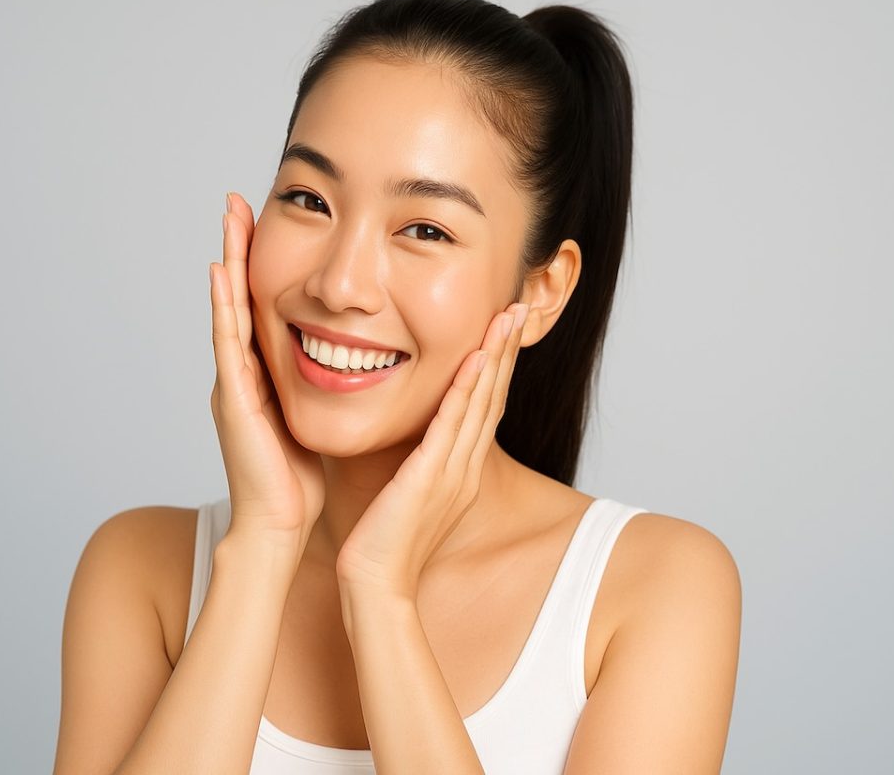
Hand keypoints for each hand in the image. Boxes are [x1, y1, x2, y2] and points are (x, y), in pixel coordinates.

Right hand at [209, 192, 324, 544]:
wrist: (278, 527)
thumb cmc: (299, 481)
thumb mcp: (315, 418)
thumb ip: (323, 389)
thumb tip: (354, 365)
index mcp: (264, 375)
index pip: (263, 307)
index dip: (262, 265)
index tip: (270, 221)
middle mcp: (243, 372)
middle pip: (240, 296)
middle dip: (239, 248)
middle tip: (237, 201)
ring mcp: (234, 382)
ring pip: (230, 308)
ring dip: (229, 260)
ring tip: (228, 216)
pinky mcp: (234, 398)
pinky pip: (227, 341)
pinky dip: (223, 304)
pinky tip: (221, 270)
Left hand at [334, 301, 529, 600]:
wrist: (375, 586)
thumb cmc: (384, 545)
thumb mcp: (409, 495)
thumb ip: (419, 465)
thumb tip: (417, 443)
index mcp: (460, 470)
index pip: (484, 406)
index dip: (497, 365)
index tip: (502, 328)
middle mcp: (465, 467)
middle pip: (493, 396)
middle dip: (506, 350)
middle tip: (518, 307)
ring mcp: (452, 472)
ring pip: (481, 402)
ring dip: (495, 357)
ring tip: (507, 317)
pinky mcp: (430, 477)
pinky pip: (452, 425)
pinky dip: (467, 389)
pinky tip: (477, 359)